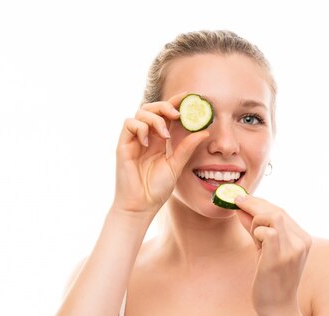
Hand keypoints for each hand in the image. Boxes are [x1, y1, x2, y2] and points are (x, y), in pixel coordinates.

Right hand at [113, 92, 209, 214]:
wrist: (141, 205)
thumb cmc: (156, 189)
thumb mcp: (176, 165)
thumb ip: (187, 148)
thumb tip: (204, 131)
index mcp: (160, 139)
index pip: (166, 114)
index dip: (176, 103)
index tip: (190, 97)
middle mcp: (147, 136)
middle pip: (152, 108)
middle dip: (165, 106)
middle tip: (177, 114)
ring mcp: (134, 139)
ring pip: (141, 112)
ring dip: (155, 118)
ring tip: (164, 134)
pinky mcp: (123, 145)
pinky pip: (129, 123)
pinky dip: (140, 127)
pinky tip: (148, 142)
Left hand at [235, 195, 312, 315]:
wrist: (277, 308)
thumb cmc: (270, 281)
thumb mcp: (264, 250)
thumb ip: (256, 229)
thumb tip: (241, 208)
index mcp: (303, 238)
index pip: (281, 212)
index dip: (260, 203)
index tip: (243, 199)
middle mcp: (302, 241)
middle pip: (277, 210)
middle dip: (253, 205)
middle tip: (236, 202)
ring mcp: (294, 249)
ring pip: (272, 216)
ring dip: (255, 221)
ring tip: (253, 237)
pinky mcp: (281, 256)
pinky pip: (267, 231)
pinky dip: (256, 233)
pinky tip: (256, 245)